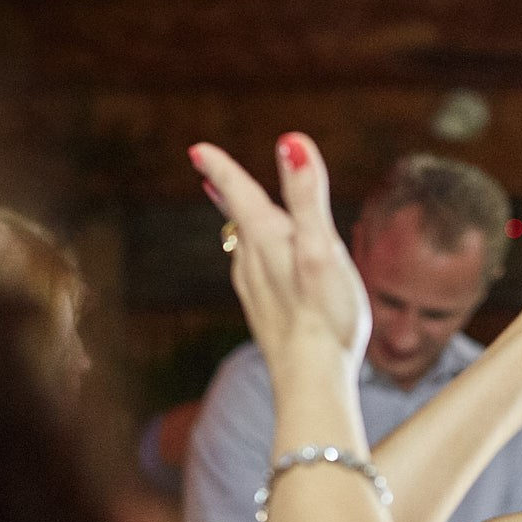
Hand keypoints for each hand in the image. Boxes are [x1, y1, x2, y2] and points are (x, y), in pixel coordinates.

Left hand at [189, 134, 369, 383]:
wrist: (312, 379)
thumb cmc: (324, 313)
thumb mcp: (321, 246)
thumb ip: (307, 194)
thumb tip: (290, 142)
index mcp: (266, 238)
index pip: (238, 191)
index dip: (220, 167)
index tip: (197, 150)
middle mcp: (252, 263)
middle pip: (238, 219)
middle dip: (229, 194)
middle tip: (212, 175)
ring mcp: (256, 292)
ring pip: (245, 249)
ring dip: (245, 228)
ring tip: (247, 216)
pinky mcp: (267, 316)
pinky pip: (257, 277)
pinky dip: (261, 260)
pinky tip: (272, 271)